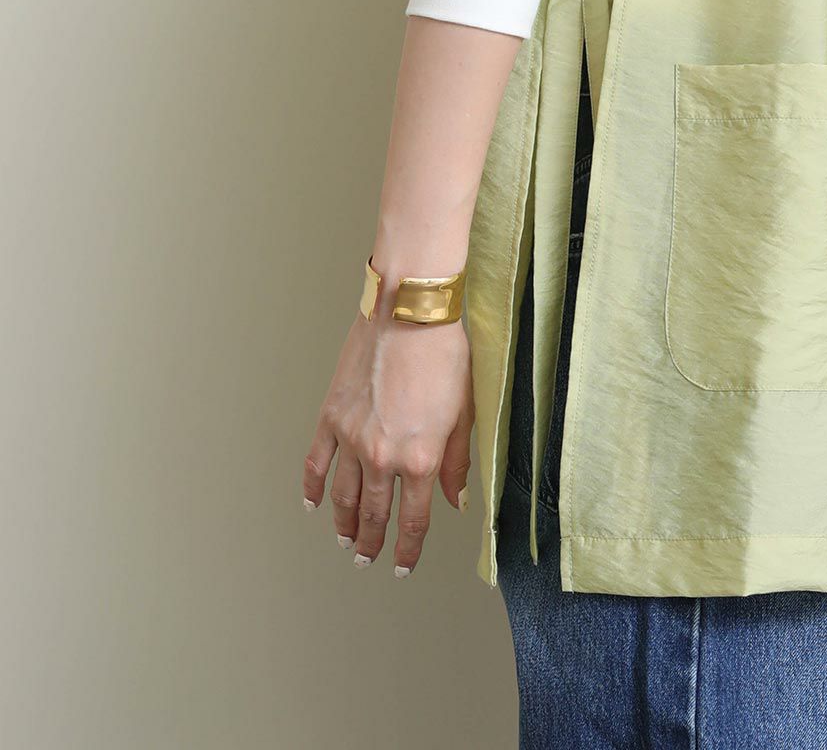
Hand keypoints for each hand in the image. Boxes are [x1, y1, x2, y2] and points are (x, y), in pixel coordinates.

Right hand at [302, 306, 473, 577]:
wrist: (408, 312)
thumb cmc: (444, 355)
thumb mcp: (464, 412)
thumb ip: (457, 462)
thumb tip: (455, 500)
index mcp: (420, 459)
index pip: (414, 520)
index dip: (409, 548)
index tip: (403, 565)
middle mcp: (382, 457)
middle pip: (375, 515)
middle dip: (372, 543)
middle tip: (368, 559)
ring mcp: (351, 439)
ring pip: (344, 497)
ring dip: (344, 524)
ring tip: (346, 540)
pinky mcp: (330, 418)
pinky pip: (316, 463)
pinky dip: (312, 488)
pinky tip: (313, 504)